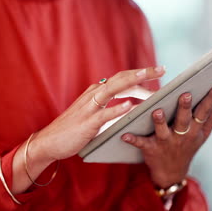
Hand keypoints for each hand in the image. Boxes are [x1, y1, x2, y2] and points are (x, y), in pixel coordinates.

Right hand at [30, 66, 165, 163]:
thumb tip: (132, 107)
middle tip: (161, 69)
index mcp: (96, 93)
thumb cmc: (73, 130)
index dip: (140, 74)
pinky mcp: (86, 123)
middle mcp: (93, 95)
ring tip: (147, 76)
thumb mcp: (94, 116)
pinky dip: (117, 108)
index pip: (122, 79)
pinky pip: (103, 114)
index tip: (158, 71)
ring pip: (112, 89)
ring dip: (130, 82)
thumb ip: (111, 110)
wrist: (50, 142)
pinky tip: (129, 105)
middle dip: (141, 73)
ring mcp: (89, 108)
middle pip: (120, 79)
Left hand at [121, 82, 211, 187]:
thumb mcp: (202, 136)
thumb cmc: (186, 149)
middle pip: (184, 120)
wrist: (171, 174)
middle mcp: (181, 136)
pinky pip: (140, 143)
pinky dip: (133, 139)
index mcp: (194, 131)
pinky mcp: (150, 149)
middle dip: (185, 108)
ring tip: (156, 111)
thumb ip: (211, 119)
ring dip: (159, 121)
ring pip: (162, 131)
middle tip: (185, 94)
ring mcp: (165, 143)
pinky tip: (124, 135)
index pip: (204, 112)